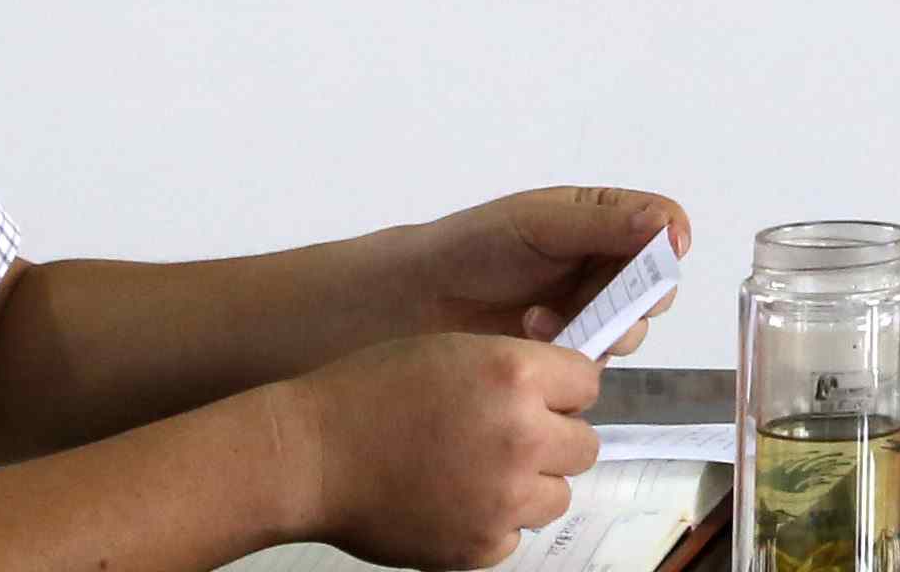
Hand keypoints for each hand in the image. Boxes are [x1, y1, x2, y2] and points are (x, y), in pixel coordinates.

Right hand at [287, 332, 600, 569]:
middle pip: (583, 446)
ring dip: (529, 485)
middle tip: (507, 438)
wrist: (310, 457)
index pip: (588, 384)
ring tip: (477, 472)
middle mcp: (521, 436)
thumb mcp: (455, 351)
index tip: (540, 397)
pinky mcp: (479, 547)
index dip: (562, 390)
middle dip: (553, 440)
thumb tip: (562, 398)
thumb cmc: (371, 393)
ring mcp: (502, 498)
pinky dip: (494, 523)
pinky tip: (453, 501)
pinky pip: (515, 534)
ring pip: (556, 495)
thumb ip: (517, 373)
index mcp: (516, 375)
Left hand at [392, 187, 691, 348]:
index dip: (670, 240)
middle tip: (614, 304)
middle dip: (637, 297)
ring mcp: (587, 311)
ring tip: (545, 320)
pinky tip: (532, 334)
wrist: (412, 301)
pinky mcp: (567, 353)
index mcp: (601, 220)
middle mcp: (602, 265)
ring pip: (631, 327)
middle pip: (655, 284)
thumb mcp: (539, 224)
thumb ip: (603, 226)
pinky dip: (571, 350)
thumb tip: (668, 226)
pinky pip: (596, 359)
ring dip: (600, 327)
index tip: (668, 254)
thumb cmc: (473, 247)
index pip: (660, 225)